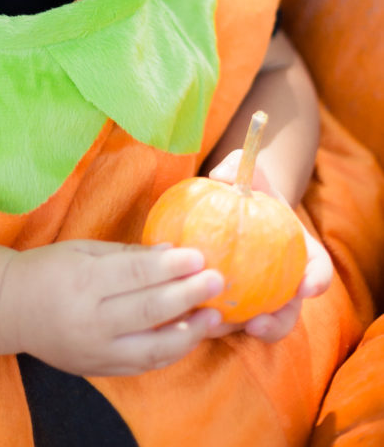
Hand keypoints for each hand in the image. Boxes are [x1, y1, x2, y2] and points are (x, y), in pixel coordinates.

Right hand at [0, 240, 223, 376]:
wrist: (10, 309)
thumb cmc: (48, 269)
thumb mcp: (81, 250)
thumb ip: (125, 254)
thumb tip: (169, 250)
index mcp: (81, 280)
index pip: (134, 274)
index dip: (170, 266)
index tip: (199, 256)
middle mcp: (88, 319)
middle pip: (148, 309)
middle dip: (187, 294)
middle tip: (218, 280)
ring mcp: (94, 350)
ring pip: (151, 347)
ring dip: (188, 332)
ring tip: (213, 316)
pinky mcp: (98, 368)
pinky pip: (143, 364)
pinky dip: (169, 352)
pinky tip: (189, 336)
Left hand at [206, 151, 333, 342]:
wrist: (232, 203)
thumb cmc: (246, 188)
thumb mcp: (247, 172)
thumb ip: (239, 168)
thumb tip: (220, 176)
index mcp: (299, 255)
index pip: (317, 270)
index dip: (316, 281)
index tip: (307, 286)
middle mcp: (282, 284)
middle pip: (287, 314)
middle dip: (275, 325)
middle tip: (258, 323)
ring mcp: (255, 298)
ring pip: (251, 324)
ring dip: (235, 330)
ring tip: (214, 326)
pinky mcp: (226, 304)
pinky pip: (218, 316)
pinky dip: (204, 317)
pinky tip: (182, 311)